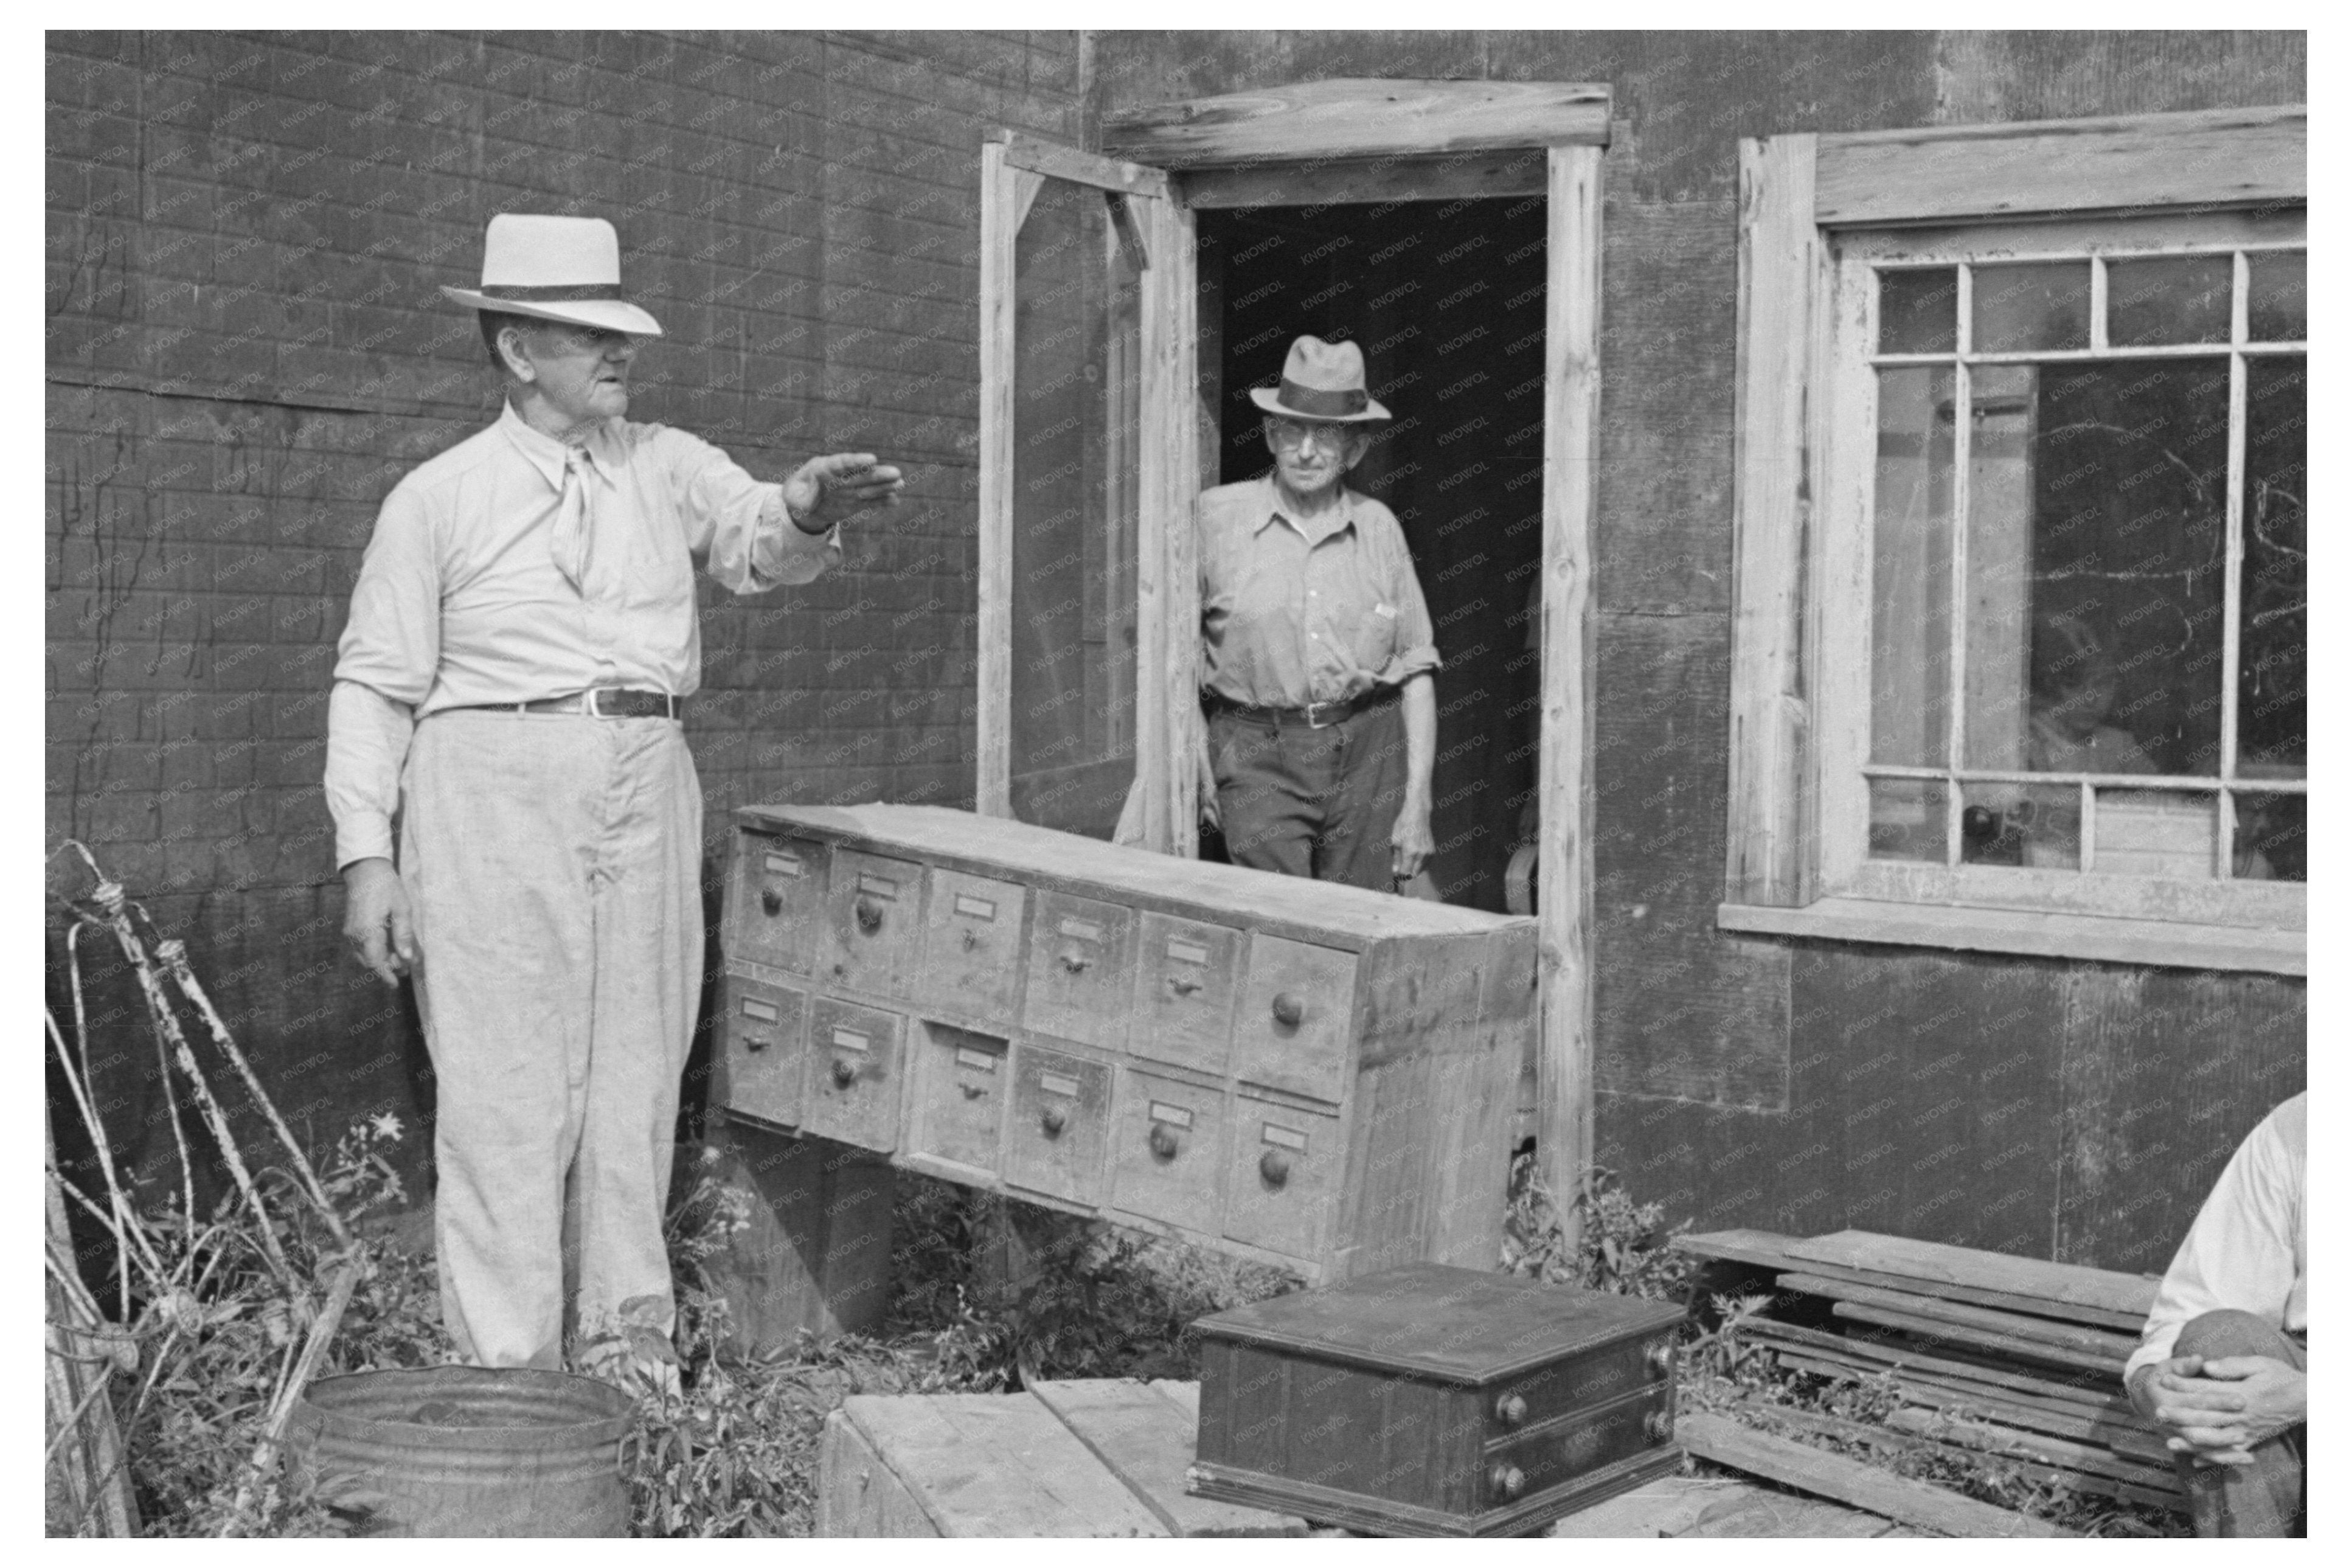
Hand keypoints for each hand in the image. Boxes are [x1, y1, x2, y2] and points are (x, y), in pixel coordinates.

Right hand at [341, 857, 416, 986]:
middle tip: (406, 969)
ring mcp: (349, 931)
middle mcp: (354, 935)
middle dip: (387, 968)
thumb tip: (407, 959)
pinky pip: (360, 947)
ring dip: (380, 961)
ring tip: (399, 958)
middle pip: (369, 962)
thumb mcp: (402, 909)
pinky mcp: (349, 927)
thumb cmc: (387, 886)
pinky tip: (387, 948)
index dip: (387, 975)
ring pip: (363, 956)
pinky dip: (373, 952)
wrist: (365, 869)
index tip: (398, 983)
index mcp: (368, 931)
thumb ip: (404, 935)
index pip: (376, 962)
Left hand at [784, 452, 903, 528]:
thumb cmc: (796, 497)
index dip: (857, 461)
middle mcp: (840, 476)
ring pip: (868, 486)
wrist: (803, 508)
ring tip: (901, 484)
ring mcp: (849, 488)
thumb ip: (803, 498)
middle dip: (878, 474)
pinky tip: (895, 501)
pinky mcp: (855, 501)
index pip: (842, 463)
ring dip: (884, 486)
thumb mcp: (792, 497)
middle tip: (896, 473)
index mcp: (823, 468)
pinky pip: (870, 502)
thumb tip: (816, 498)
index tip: (873, 459)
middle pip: (860, 474)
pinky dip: (882, 502)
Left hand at [1391, 798, 1434, 881]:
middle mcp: (1421, 854)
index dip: (1400, 877)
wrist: (1418, 814)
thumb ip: (1396, 858)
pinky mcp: (1432, 851)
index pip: (1405, 873)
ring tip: (1406, 862)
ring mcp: (1429, 853)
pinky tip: (1414, 857)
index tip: (1397, 878)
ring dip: (1413, 870)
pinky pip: (1425, 864)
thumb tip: (1396, 871)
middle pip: (1414, 874)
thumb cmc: (1404, 825)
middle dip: (1406, 875)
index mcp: (1410, 852)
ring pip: (1420, 870)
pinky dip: (1419, 864)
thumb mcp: (1395, 841)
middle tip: (1400, 871)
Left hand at [2133, 1354, 2305, 1464]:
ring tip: (2170, 1441)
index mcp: (2243, 1394)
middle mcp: (2244, 1416)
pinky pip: (2230, 1454)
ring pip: (2216, 1440)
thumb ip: (2232, 1366)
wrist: (2308, 1399)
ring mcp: (2249, 1432)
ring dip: (2192, 1442)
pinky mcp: (2254, 1442)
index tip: (2164, 1379)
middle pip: (2207, 1417)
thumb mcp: (2260, 1364)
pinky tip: (2195, 1462)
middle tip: (2157, 1411)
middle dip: (2181, 1415)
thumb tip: (2205, 1366)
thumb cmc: (2282, 1377)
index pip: (2207, 1390)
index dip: (2184, 1384)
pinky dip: (2213, 1459)